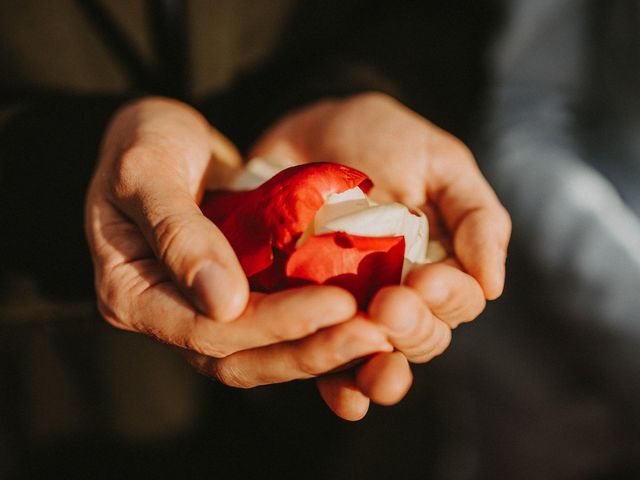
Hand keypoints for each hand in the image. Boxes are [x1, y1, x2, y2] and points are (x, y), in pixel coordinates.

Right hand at [85, 97, 390, 388]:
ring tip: (377, 335)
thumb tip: (222, 306)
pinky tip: (361, 315)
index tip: (337, 305)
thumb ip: (179, 235)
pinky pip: (275, 325)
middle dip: (308, 350)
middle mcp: (167, 316)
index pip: (206, 331)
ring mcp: (202, 311)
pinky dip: (316, 327)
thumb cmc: (142, 142)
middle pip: (240, 358)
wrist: (159, 136)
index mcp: (131, 295)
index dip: (272, 325)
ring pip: (263, 353)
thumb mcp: (147, 172)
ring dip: (320, 348)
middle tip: (373, 335)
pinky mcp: (234, 297)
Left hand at [252, 92, 511, 418]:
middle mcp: (399, 295)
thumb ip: (476, 216)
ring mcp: (352, 307)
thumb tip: (493, 286)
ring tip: (372, 361)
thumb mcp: (440, 163)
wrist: (308, 129)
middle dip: (410, 329)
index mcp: (438, 265)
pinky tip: (344, 397)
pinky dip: (337, 385)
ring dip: (377, 369)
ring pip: (376, 358)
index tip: (423, 279)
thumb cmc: (383, 140)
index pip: (457, 302)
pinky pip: (323, 359)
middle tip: (388, 305)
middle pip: (420, 338)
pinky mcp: (306, 311)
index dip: (446, 299)